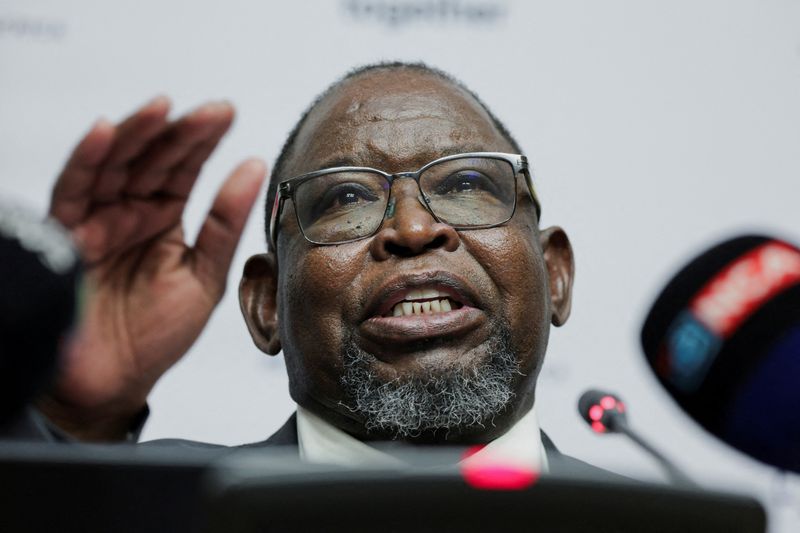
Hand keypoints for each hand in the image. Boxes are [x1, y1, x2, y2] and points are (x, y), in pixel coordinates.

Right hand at [41, 97, 265, 439]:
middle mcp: (127, 214)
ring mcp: (96, 221)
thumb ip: (225, 223)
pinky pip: (72, 191)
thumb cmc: (156, 335)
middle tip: (208, 111)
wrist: (113, 382)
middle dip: (178, 133)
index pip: (182, 169)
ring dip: (136, 135)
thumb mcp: (204, 276)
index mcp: (162, 221)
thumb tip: (253, 168)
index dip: (202, 140)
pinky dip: (87, 160)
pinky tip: (105, 132)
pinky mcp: (66, 236)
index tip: (226, 113)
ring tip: (164, 109)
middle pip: (150, 159)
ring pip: (113, 165)